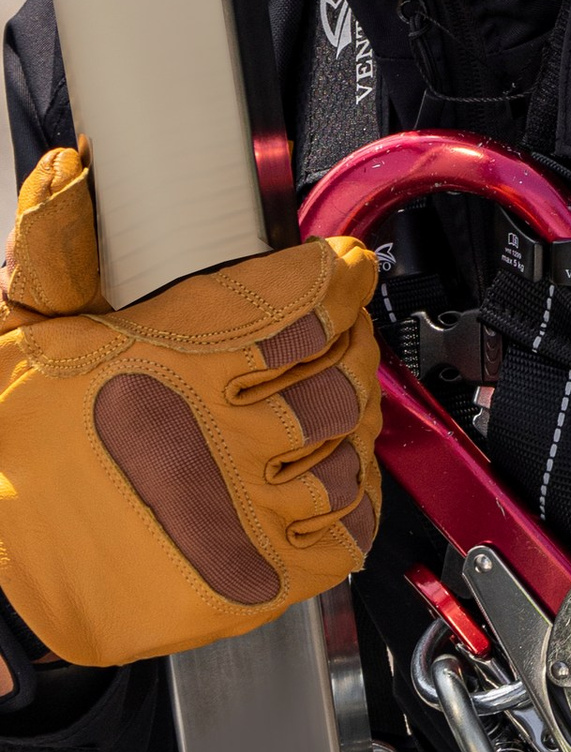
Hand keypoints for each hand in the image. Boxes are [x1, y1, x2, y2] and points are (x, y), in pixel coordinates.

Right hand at [0, 147, 380, 666]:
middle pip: (340, 371)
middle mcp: (222, 432)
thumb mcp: (21, 336)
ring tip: (336, 399)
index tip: (344, 268)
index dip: (338, 278)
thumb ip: (58, 250)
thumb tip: (71, 175)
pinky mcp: (258, 575)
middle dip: (351, 342)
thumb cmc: (9, 455)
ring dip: (355, 417)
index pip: (304, 302)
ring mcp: (247, 509)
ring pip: (352, 445)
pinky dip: (355, 495)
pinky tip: (333, 473)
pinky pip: (348, 528)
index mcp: (174, 360)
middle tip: (343, 330)